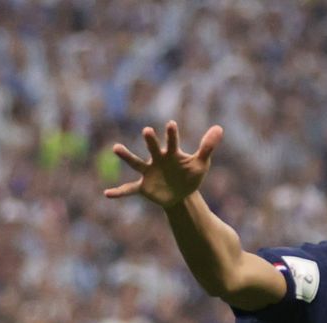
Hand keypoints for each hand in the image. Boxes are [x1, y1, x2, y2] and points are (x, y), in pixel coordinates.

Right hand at [104, 122, 222, 207]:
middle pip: (153, 148)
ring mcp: (149, 172)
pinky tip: (107, 194)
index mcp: (172, 153)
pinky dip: (119, 192)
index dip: (172, 134)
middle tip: (147, 131)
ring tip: (116, 147)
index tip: (171, 124)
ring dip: (126, 156)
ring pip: (136, 163)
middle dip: (150, 141)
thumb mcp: (201, 164)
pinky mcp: (144, 187)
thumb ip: (207, 147)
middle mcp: (157, 160)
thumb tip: (219, 128)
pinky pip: (129, 189)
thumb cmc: (190, 175)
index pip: (172, 142)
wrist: (182, 194)